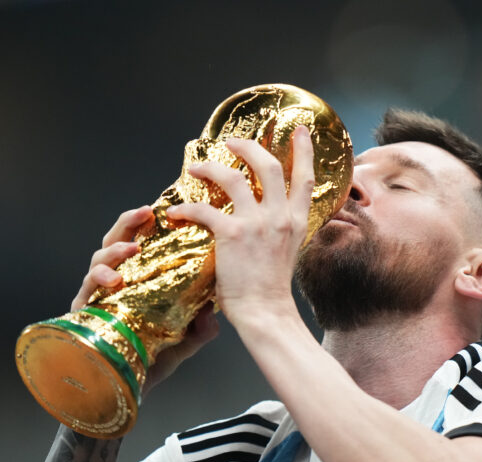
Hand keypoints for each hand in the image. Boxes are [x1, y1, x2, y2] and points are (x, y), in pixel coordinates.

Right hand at [71, 205, 219, 394]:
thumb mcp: (185, 344)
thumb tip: (213, 315)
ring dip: (114, 250)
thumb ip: (201, 329)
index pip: (145, 246)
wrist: (127, 394)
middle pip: (118, 242)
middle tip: (145, 213)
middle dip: (129, 223)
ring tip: (131, 250)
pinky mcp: (83, 312)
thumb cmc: (152, 363)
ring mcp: (99, 296)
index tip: (165, 209)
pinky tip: (112, 280)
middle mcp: (119, 283)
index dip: (151, 226)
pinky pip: (85, 289)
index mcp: (142, 282)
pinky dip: (97, 279)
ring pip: (99, 259)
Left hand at [166, 126, 314, 325]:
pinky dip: (186, 208)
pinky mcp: (233, 234)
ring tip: (196, 168)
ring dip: (211, 167)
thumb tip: (269, 215)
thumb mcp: (289, 251)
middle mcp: (280, 217)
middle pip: (268, 166)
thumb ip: (282, 228)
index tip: (301, 130)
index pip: (306, 178)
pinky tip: (176, 212)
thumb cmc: (271, 287)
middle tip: (232, 142)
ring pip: (234, 177)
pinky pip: (204, 209)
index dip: (303, 150)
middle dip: (248, 147)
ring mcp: (258, 223)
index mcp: (296, 221)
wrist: (265, 311)